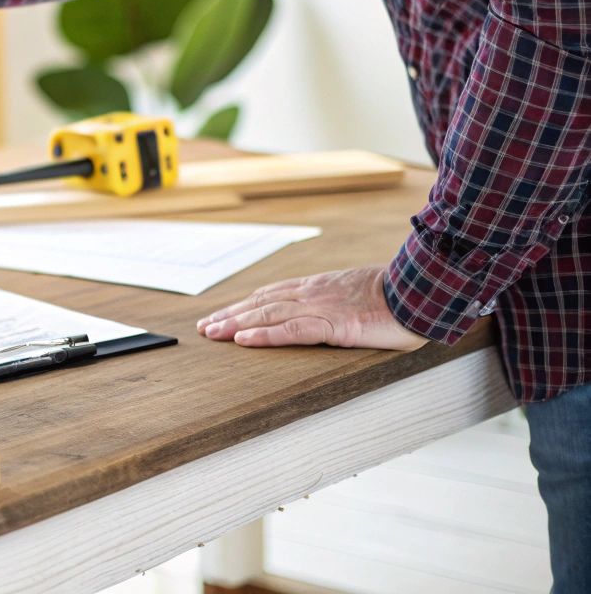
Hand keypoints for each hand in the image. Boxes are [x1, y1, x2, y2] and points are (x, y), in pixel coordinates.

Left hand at [197, 265, 426, 349]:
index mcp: (319, 287)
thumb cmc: (398, 296)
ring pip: (268, 315)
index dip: (245, 305)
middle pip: (262, 304)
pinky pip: (292, 331)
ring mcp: (322, 308)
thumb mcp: (360, 296)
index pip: (271, 295)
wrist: (423, 292)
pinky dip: (265, 335)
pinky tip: (244, 340)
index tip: (223, 315)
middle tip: (204, 327)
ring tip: (212, 333)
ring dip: (236, 324)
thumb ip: (340, 303)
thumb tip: (333, 313)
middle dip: (230, 315)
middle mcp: (313, 293)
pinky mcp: (335, 325)